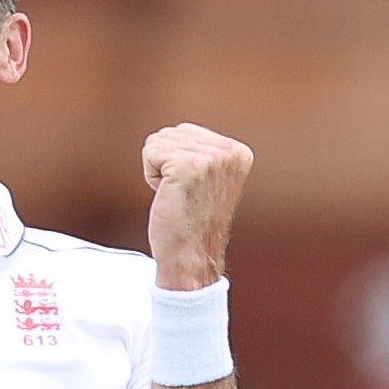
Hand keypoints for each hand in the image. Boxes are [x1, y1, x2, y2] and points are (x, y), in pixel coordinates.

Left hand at [141, 125, 254, 290]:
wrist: (191, 258)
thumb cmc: (192, 223)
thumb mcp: (208, 180)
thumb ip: (202, 152)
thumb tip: (177, 133)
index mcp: (238, 152)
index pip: (186, 131)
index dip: (177, 160)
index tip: (192, 190)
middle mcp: (228, 151)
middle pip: (172, 132)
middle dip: (166, 163)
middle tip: (181, 195)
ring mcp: (210, 158)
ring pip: (158, 141)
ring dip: (158, 170)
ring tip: (176, 195)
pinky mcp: (188, 166)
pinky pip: (150, 153)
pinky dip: (150, 176)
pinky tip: (167, 196)